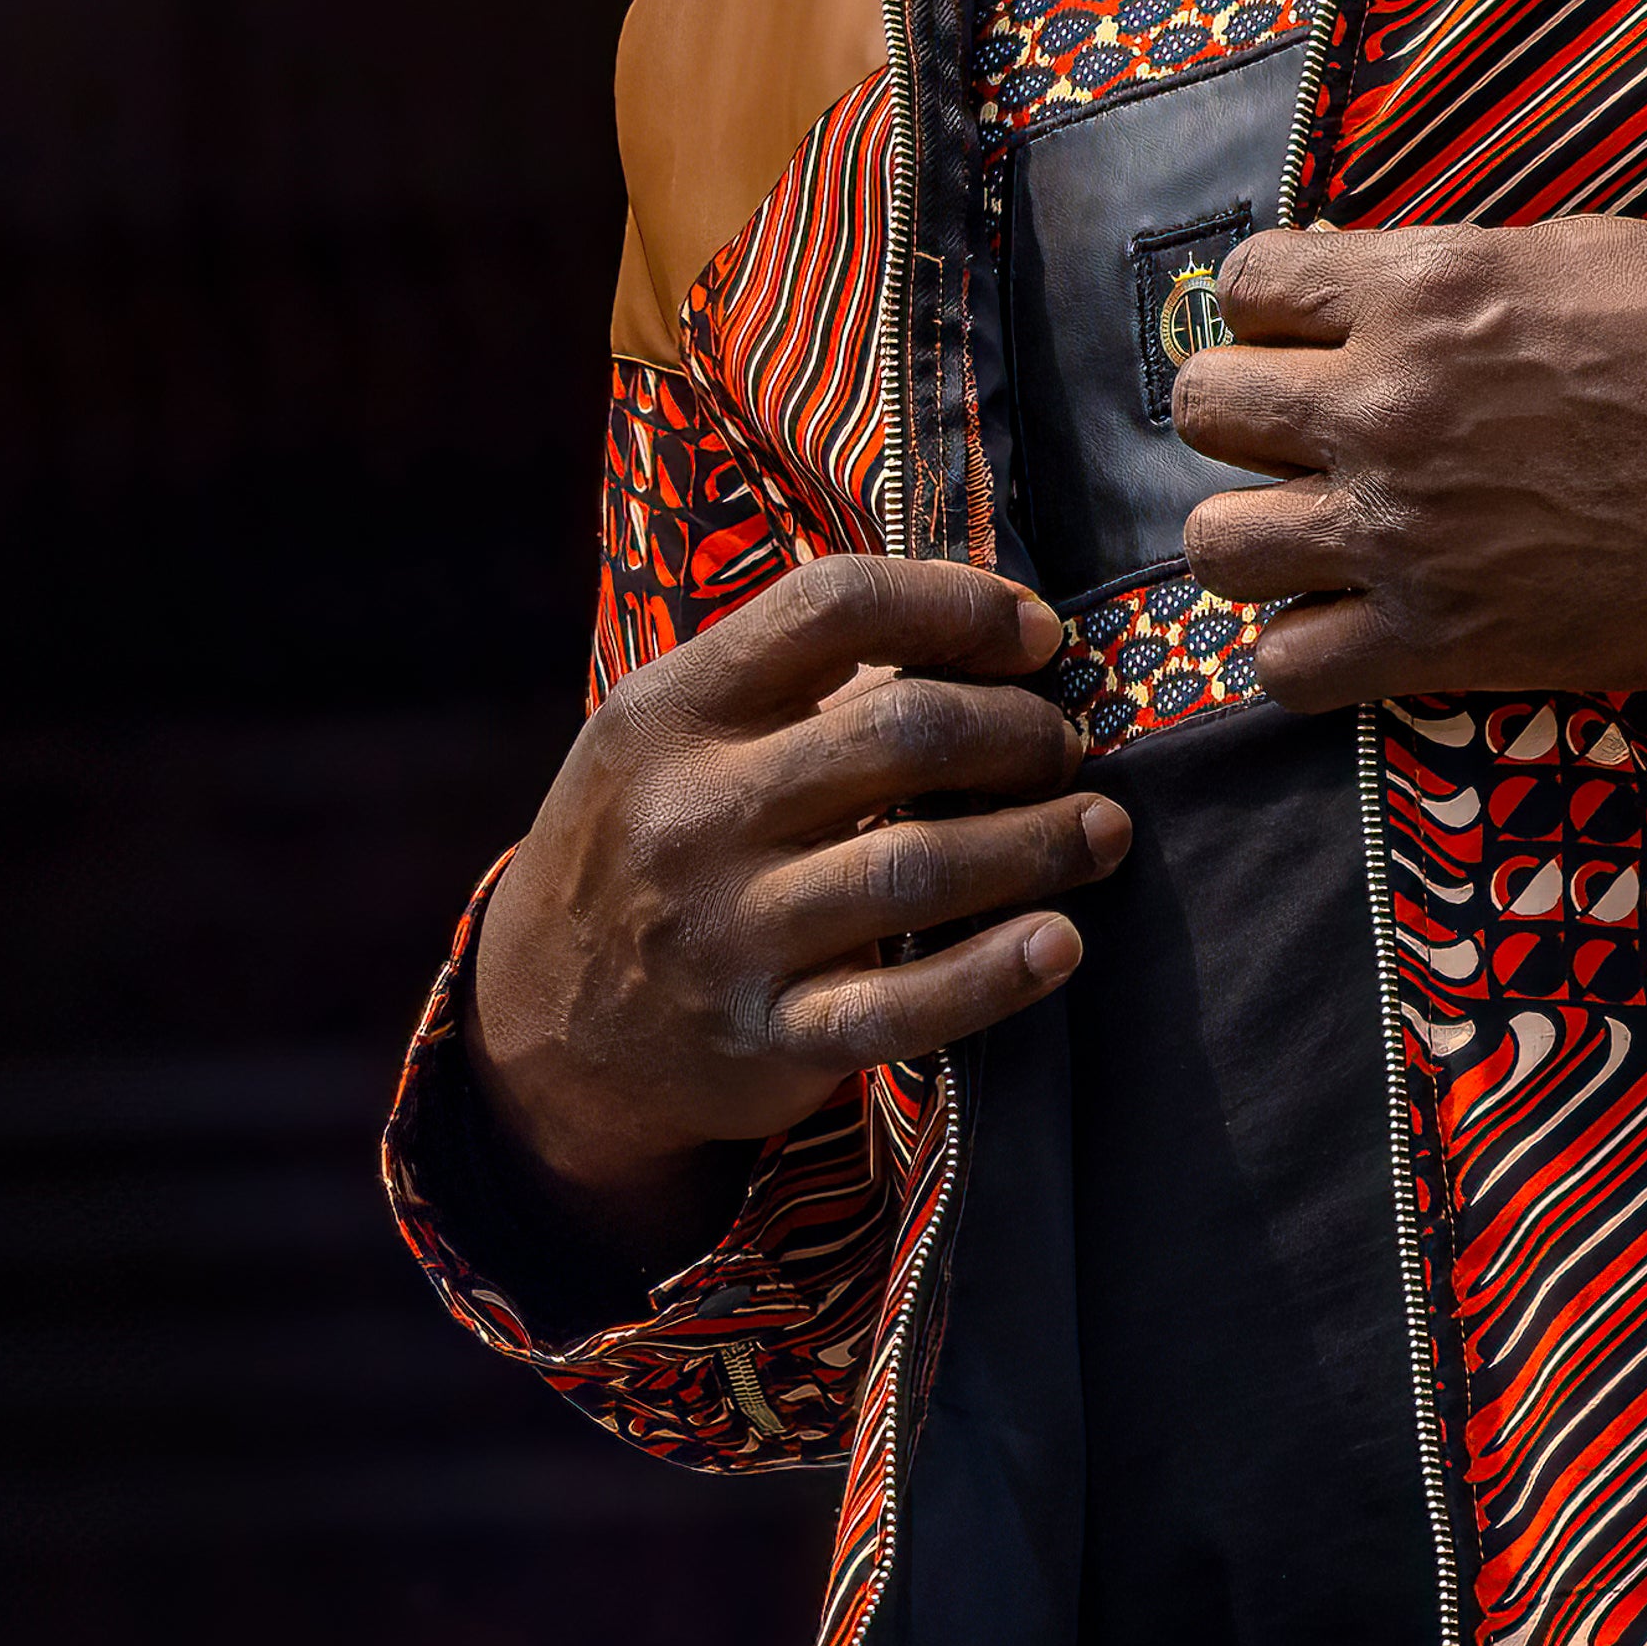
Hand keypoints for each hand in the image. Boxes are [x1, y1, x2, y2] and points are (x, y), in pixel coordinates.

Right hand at [470, 557, 1128, 1257]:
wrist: (545, 1022)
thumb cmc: (650, 842)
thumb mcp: (676, 736)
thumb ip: (800, 681)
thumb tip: (982, 634)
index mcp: (672, 710)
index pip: (832, 605)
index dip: (958, 606)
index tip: (1037, 636)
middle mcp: (692, 815)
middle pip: (900, 733)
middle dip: (1019, 731)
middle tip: (1066, 747)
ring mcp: (726, 934)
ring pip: (919, 869)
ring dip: (1040, 843)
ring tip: (1101, 830)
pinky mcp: (766, 1039)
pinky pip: (903, 1009)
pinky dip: (996, 975)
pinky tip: (1061, 943)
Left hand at [1167, 216, 1646, 713]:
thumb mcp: (1581, 252)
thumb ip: (1452, 270)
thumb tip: (1366, 281)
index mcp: (1422, 291)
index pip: (1247, 284)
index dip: (1274, 312)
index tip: (1316, 338)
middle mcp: (1387, 406)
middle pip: (1205, 408)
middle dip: (1250, 419)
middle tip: (1313, 439)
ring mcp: (1402, 532)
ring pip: (1216, 546)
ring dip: (1258, 537)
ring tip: (1318, 537)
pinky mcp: (1439, 641)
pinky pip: (1284, 668)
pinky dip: (1304, 651)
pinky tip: (1356, 624)